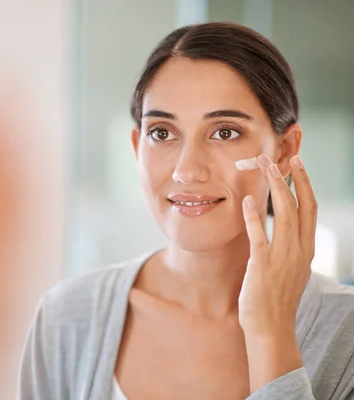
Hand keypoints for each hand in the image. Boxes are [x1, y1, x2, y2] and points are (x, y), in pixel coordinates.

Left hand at [239, 153, 316, 391]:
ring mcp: (283, 258)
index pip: (310, 209)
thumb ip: (289, 247)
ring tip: (263, 167)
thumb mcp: (289, 268)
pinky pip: (260, 236)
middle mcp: (299, 250)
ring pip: (284, 215)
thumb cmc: (275, 298)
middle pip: (300, 206)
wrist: (271, 328)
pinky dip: (255, 216)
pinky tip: (248, 200)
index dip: (304, 184)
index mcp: (306, 249)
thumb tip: (284, 229)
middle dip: (291, 178)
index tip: (297, 164)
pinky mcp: (263, 266)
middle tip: (279, 157)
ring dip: (274, 188)